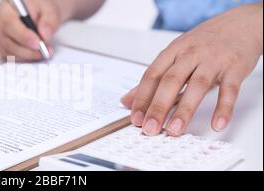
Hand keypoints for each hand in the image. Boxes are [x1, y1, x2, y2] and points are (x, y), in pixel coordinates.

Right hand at [0, 0, 69, 60]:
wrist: (37, 10)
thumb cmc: (40, 7)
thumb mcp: (49, 9)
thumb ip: (49, 21)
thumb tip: (45, 35)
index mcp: (6, 7)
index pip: (9, 23)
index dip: (23, 36)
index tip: (38, 43)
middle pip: (6, 41)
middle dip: (27, 50)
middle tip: (44, 52)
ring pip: (7, 51)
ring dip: (26, 56)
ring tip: (42, 53)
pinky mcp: (0, 44)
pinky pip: (8, 55)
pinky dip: (22, 58)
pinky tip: (33, 54)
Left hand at [121, 3, 262, 136]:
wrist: (240, 25)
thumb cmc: (204, 42)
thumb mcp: (175, 55)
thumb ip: (153, 79)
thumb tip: (128, 100)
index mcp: (173, 52)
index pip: (152, 75)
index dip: (142, 98)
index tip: (136, 118)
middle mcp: (191, 54)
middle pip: (171, 81)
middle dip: (158, 106)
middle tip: (150, 128)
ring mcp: (213, 60)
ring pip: (197, 86)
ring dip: (184, 110)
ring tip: (174, 130)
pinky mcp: (235, 68)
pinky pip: (229, 90)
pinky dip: (223, 108)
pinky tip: (216, 124)